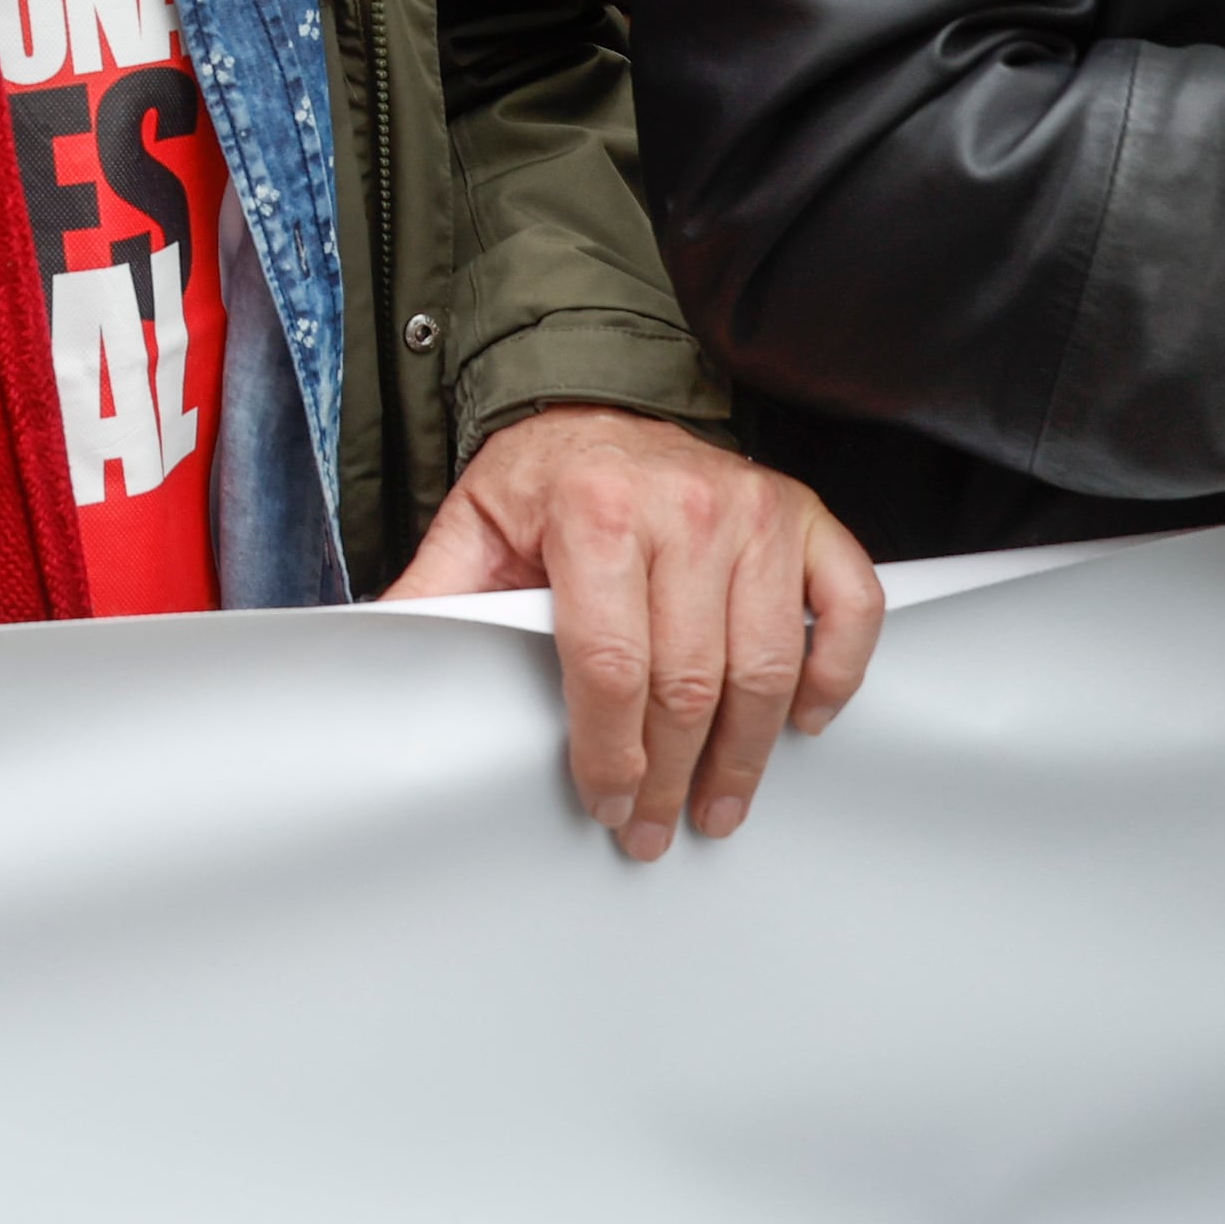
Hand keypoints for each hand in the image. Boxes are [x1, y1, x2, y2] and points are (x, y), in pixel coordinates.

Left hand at [386, 405, 881, 857]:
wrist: (602, 397)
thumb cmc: (543, 479)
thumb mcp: (472, 527)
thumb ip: (434, 596)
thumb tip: (376, 659)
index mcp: (594, 511)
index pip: (609, 667)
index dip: (609, 754)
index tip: (607, 803)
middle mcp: (686, 506)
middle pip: (689, 683)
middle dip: (672, 776)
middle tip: (657, 827)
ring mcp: (756, 511)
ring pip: (765, 666)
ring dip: (745, 755)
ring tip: (721, 803)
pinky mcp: (806, 517)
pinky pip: (848, 608)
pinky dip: (835, 673)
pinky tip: (801, 720)